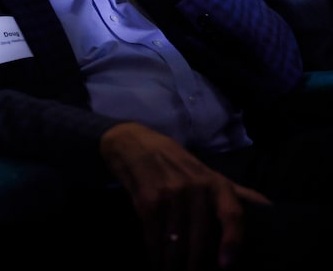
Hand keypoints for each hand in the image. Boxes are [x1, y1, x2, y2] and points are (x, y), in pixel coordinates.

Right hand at [100, 123, 270, 269]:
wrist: (134, 144)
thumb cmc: (176, 162)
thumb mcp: (207, 172)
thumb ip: (235, 192)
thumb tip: (270, 209)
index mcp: (216, 184)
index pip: (231, 214)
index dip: (232, 241)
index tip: (226, 265)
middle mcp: (195, 187)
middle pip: (200, 238)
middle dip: (197, 266)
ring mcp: (170, 194)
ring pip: (176, 242)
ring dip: (174, 265)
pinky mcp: (147, 201)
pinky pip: (154, 237)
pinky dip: (155, 255)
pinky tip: (156, 264)